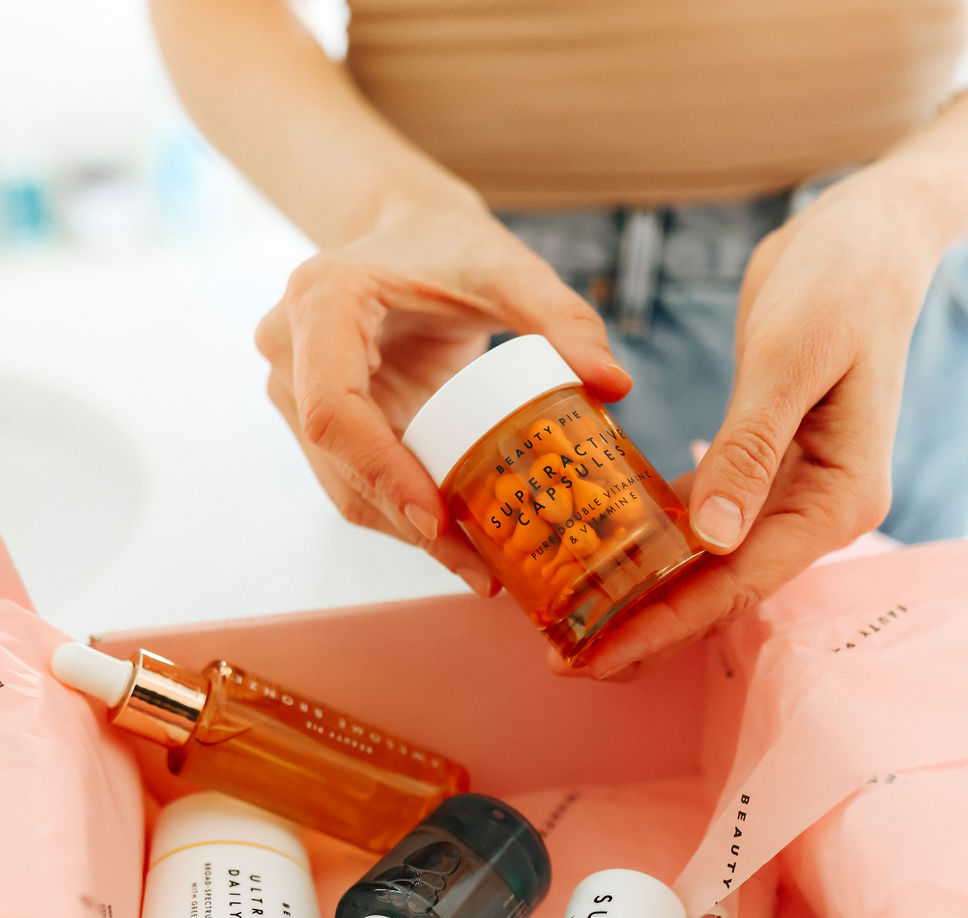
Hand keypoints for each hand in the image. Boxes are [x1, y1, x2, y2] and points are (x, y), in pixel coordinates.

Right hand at [255, 204, 630, 593]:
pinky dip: (404, 518)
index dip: (382, 472)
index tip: (438, 519)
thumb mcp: (511, 270)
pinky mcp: (314, 423)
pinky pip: (354, 485)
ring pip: (342, 487)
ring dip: (408, 535)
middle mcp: (289, 349)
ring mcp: (295, 391)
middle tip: (481, 568)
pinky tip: (459, 544)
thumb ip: (563, 318)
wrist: (407, 236)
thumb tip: (614, 386)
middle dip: (409, 524)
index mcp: (322, 300)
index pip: (334, 408)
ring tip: (481, 568)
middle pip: (339, 462)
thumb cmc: (452, 247)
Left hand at [560, 162, 949, 678]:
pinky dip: (651, 545)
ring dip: (644, 598)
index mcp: (836, 500)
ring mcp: (787, 494)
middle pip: (720, 592)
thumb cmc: (841, 282)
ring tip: (573, 626)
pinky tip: (601, 560)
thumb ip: (750, 449)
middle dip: (646, 630)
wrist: (866, 235)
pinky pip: (698, 523)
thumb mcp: (789, 359)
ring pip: (706, 567)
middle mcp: (815, 511)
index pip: (739, 583)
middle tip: (567, 661)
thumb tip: (711, 539)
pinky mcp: (758, 468)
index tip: (599, 654)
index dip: (665, 624)